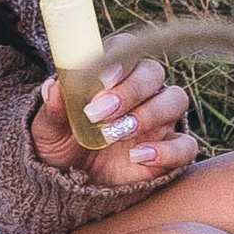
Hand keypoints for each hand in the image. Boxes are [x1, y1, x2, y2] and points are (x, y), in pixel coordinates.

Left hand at [27, 52, 199, 202]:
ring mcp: (159, 120)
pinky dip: (168, 150)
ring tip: (115, 134)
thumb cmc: (61, 144)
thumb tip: (52, 89)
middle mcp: (140, 91)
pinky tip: (139, 157)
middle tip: (99, 113)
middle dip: (129, 90)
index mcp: (111, 75)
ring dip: (148, 114)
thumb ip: (52, 110)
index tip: (102, 79)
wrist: (72, 183)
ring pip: (175, 99)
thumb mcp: (47, 130)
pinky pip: (186, 145)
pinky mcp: (169, 151)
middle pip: (153, 72)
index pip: (125, 49)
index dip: (118, 59)